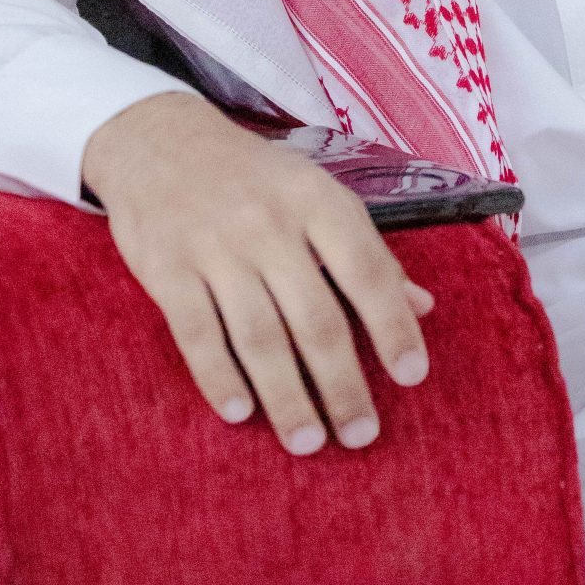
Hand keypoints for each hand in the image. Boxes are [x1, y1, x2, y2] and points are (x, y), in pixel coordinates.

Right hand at [81, 89, 435, 456]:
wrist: (161, 142)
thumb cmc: (255, 179)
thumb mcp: (317, 196)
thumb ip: (367, 253)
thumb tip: (422, 306)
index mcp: (317, 201)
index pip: (366, 272)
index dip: (393, 326)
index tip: (412, 376)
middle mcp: (270, 225)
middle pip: (315, 319)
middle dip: (342, 385)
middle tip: (361, 435)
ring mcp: (216, 247)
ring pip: (259, 338)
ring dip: (287, 398)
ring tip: (308, 443)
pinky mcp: (167, 269)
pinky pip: (198, 335)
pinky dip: (220, 378)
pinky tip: (241, 413)